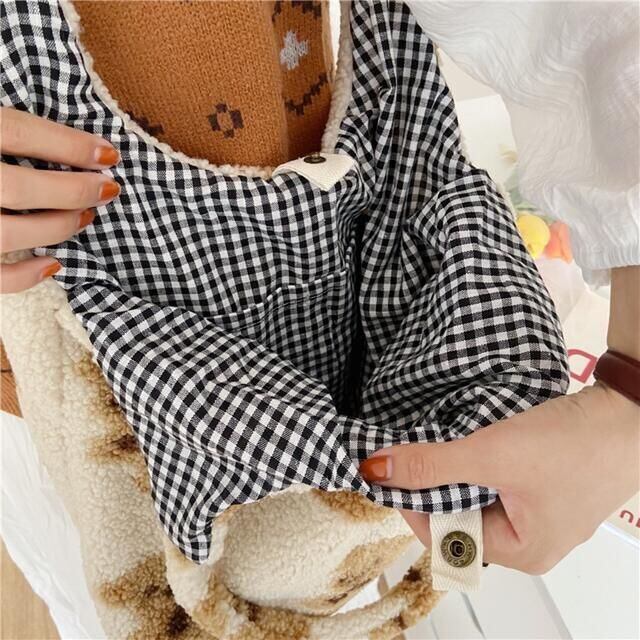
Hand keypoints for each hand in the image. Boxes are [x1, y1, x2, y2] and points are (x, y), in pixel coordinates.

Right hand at [0, 107, 120, 292]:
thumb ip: (12, 125)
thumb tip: (78, 140)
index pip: (16, 132)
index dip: (68, 144)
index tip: (110, 155)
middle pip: (18, 188)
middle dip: (72, 191)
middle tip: (108, 190)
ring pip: (7, 233)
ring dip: (56, 227)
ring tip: (85, 217)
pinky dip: (24, 277)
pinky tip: (55, 263)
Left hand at [359, 383, 639, 573]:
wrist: (632, 412)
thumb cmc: (574, 445)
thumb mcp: (491, 454)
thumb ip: (432, 464)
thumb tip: (375, 471)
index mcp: (521, 552)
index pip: (444, 536)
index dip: (411, 504)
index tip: (389, 472)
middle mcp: (530, 539)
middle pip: (460, 517)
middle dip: (434, 485)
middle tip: (411, 452)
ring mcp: (540, 511)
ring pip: (478, 494)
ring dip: (456, 469)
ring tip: (440, 442)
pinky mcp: (545, 483)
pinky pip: (497, 478)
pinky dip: (479, 460)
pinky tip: (470, 438)